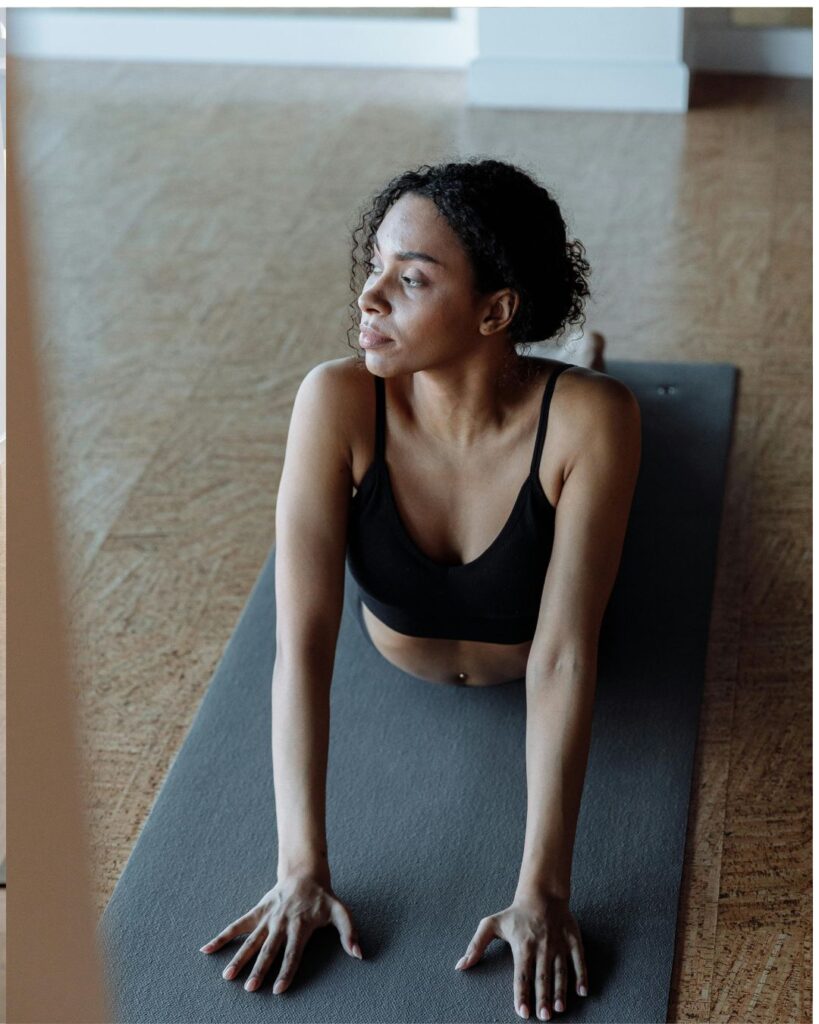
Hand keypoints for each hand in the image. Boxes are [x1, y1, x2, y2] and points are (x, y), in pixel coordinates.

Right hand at [199, 873, 363, 993]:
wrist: (304, 873)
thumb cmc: (323, 898)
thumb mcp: (341, 912)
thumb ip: (350, 932)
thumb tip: (359, 955)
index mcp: (300, 926)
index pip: (292, 953)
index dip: (286, 972)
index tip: (277, 990)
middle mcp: (281, 923)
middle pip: (269, 950)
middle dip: (259, 970)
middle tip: (250, 989)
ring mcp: (267, 917)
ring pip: (251, 940)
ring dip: (239, 958)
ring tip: (227, 977)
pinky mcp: (257, 911)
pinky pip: (237, 925)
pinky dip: (222, 936)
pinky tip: (206, 948)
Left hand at [455, 895, 587, 1019]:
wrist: (541, 893)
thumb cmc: (514, 913)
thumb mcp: (491, 925)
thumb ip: (475, 946)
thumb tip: (459, 966)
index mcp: (522, 945)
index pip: (521, 975)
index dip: (521, 994)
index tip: (522, 1012)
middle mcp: (541, 946)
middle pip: (542, 976)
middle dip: (543, 998)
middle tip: (543, 1017)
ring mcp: (558, 943)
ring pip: (560, 971)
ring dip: (560, 991)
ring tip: (559, 1009)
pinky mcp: (572, 939)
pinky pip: (578, 959)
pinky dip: (582, 975)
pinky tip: (582, 992)